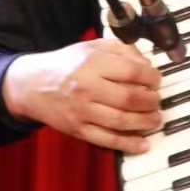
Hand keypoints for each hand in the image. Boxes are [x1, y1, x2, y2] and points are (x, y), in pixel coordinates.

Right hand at [2, 38, 161, 153]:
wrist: (33, 85)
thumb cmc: (68, 64)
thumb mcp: (93, 46)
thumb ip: (122, 49)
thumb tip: (147, 64)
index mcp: (93, 63)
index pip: (132, 71)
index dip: (151, 77)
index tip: (157, 80)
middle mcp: (87, 87)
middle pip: (129, 98)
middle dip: (151, 101)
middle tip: (157, 101)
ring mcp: (81, 111)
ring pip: (120, 121)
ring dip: (144, 123)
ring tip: (155, 119)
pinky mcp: (77, 130)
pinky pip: (106, 140)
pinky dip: (127, 144)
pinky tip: (142, 144)